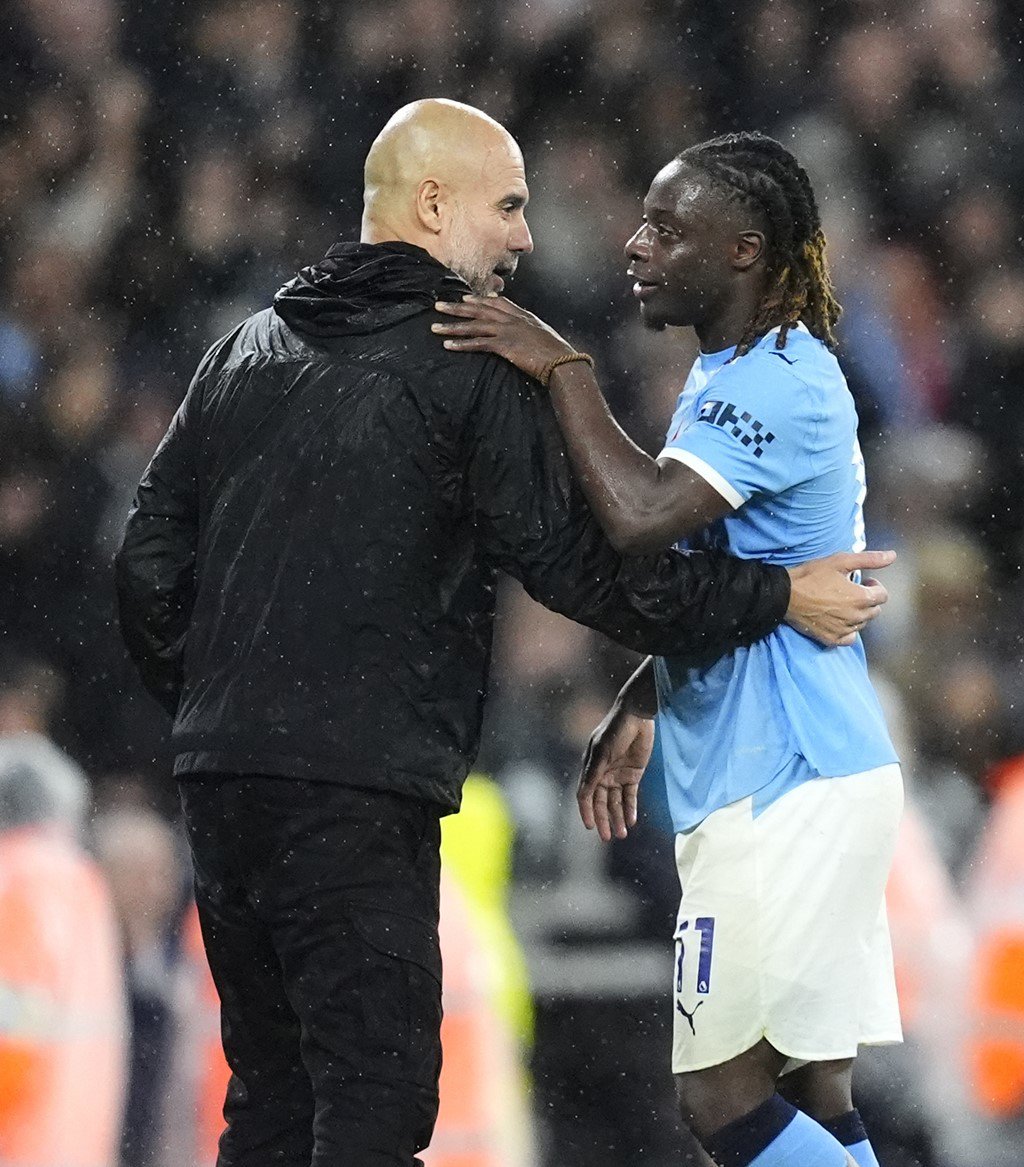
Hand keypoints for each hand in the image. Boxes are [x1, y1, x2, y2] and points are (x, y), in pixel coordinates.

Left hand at [432, 295, 574, 380]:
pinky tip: (448, 345)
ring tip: (434, 327)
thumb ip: (531, 330)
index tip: (465, 297)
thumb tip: (526, 331)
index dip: (480, 299)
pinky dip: (462, 344)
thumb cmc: (557, 353)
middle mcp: (512, 319)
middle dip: (458, 307)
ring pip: (474, 325)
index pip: (498, 303)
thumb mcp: (544, 336)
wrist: (562, 361)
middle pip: (480, 309)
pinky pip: (478, 343)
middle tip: (439, 305)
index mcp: (523, 316)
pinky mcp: (504, 345)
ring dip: (452, 326)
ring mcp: (507, 330)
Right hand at [577, 705, 654, 841]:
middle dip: (603, 820)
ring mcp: (618, 775)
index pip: (586, 795)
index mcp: (590, 768)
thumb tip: (582, 796)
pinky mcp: (634, 774)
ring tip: (622, 834)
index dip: (587, 811)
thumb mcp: (601, 753)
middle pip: (601, 803)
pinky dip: (630, 809)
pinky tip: (631, 821)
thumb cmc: (614, 731)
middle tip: (607, 837)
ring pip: (616, 802)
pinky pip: (630, 796)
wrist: (636, 716)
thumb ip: (593, 775)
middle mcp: (602, 774)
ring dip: (617, 818)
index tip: (589, 827)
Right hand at [785, 549, 895, 646]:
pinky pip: (850, 638)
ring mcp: (844, 629)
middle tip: (851, 591)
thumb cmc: (812, 576)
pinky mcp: (832, 638)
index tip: (864, 581)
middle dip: (867, 600)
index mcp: (861, 598)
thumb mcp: (840, 561)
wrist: (785, 596)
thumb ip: (869, 559)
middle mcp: (856, 616)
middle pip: (874, 611)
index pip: (883, 596)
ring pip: (862, 624)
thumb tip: (892, 555)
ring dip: (858, 614)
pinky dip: (848, 630)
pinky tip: (839, 619)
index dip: (875, 586)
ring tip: (842, 603)